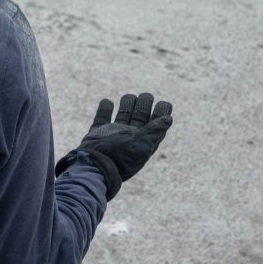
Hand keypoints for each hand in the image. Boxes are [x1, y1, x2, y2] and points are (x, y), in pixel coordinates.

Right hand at [56, 92, 172, 200]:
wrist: (94, 167)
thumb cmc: (119, 158)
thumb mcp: (140, 145)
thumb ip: (153, 131)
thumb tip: (168, 119)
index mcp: (143, 142)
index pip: (155, 126)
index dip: (161, 115)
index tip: (164, 103)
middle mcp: (129, 138)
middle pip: (139, 118)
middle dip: (144, 106)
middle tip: (146, 96)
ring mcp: (113, 135)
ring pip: (122, 116)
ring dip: (127, 106)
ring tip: (129, 96)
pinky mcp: (98, 134)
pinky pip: (101, 119)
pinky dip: (104, 110)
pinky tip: (107, 102)